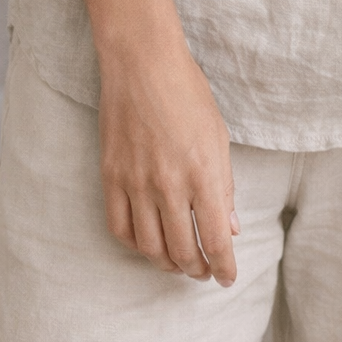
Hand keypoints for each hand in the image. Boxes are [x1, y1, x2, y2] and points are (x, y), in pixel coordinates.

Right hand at [98, 29, 239, 284]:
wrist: (142, 64)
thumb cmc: (188, 94)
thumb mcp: (219, 137)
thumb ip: (224, 187)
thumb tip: (230, 228)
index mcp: (204, 174)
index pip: (215, 240)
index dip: (224, 267)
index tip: (227, 277)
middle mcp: (169, 185)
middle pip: (183, 251)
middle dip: (198, 270)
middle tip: (205, 272)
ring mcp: (136, 183)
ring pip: (150, 247)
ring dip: (168, 263)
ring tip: (179, 263)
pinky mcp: (111, 176)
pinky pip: (119, 227)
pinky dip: (135, 245)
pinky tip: (147, 243)